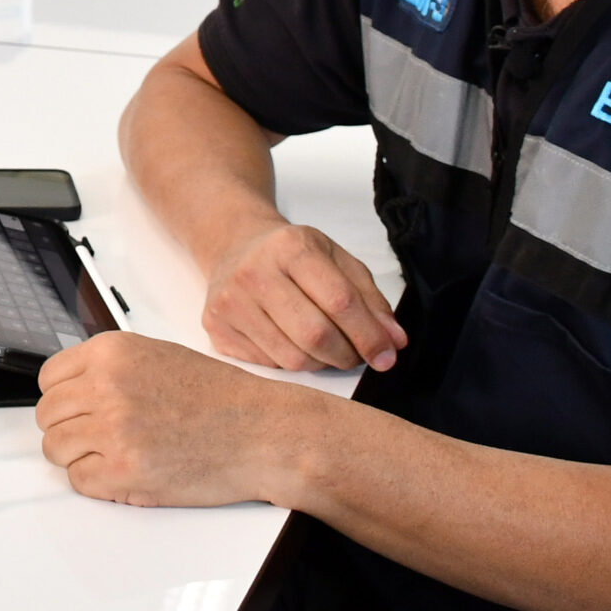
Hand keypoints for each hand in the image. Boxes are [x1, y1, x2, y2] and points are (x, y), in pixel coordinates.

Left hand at [35, 333, 297, 506]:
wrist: (262, 432)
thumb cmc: (222, 398)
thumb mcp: (158, 356)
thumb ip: (111, 368)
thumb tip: (73, 388)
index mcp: (113, 352)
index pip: (49, 378)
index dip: (63, 399)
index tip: (76, 410)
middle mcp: (107, 386)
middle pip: (48, 415)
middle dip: (69, 429)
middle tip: (98, 438)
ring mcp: (114, 429)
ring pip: (56, 449)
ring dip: (79, 457)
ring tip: (115, 455)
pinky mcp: (124, 470)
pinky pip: (79, 480)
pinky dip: (98, 482)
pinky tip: (127, 472)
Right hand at [202, 220, 404, 371]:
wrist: (235, 245)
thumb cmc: (292, 255)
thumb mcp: (336, 259)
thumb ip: (370, 299)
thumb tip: (394, 342)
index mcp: (291, 246)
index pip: (339, 300)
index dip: (369, 334)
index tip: (386, 355)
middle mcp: (254, 272)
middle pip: (315, 334)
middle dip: (346, 354)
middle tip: (356, 355)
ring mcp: (230, 301)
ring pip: (292, 358)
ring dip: (321, 363)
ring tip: (325, 348)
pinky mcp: (216, 327)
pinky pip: (268, 365)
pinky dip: (291, 362)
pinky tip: (292, 343)